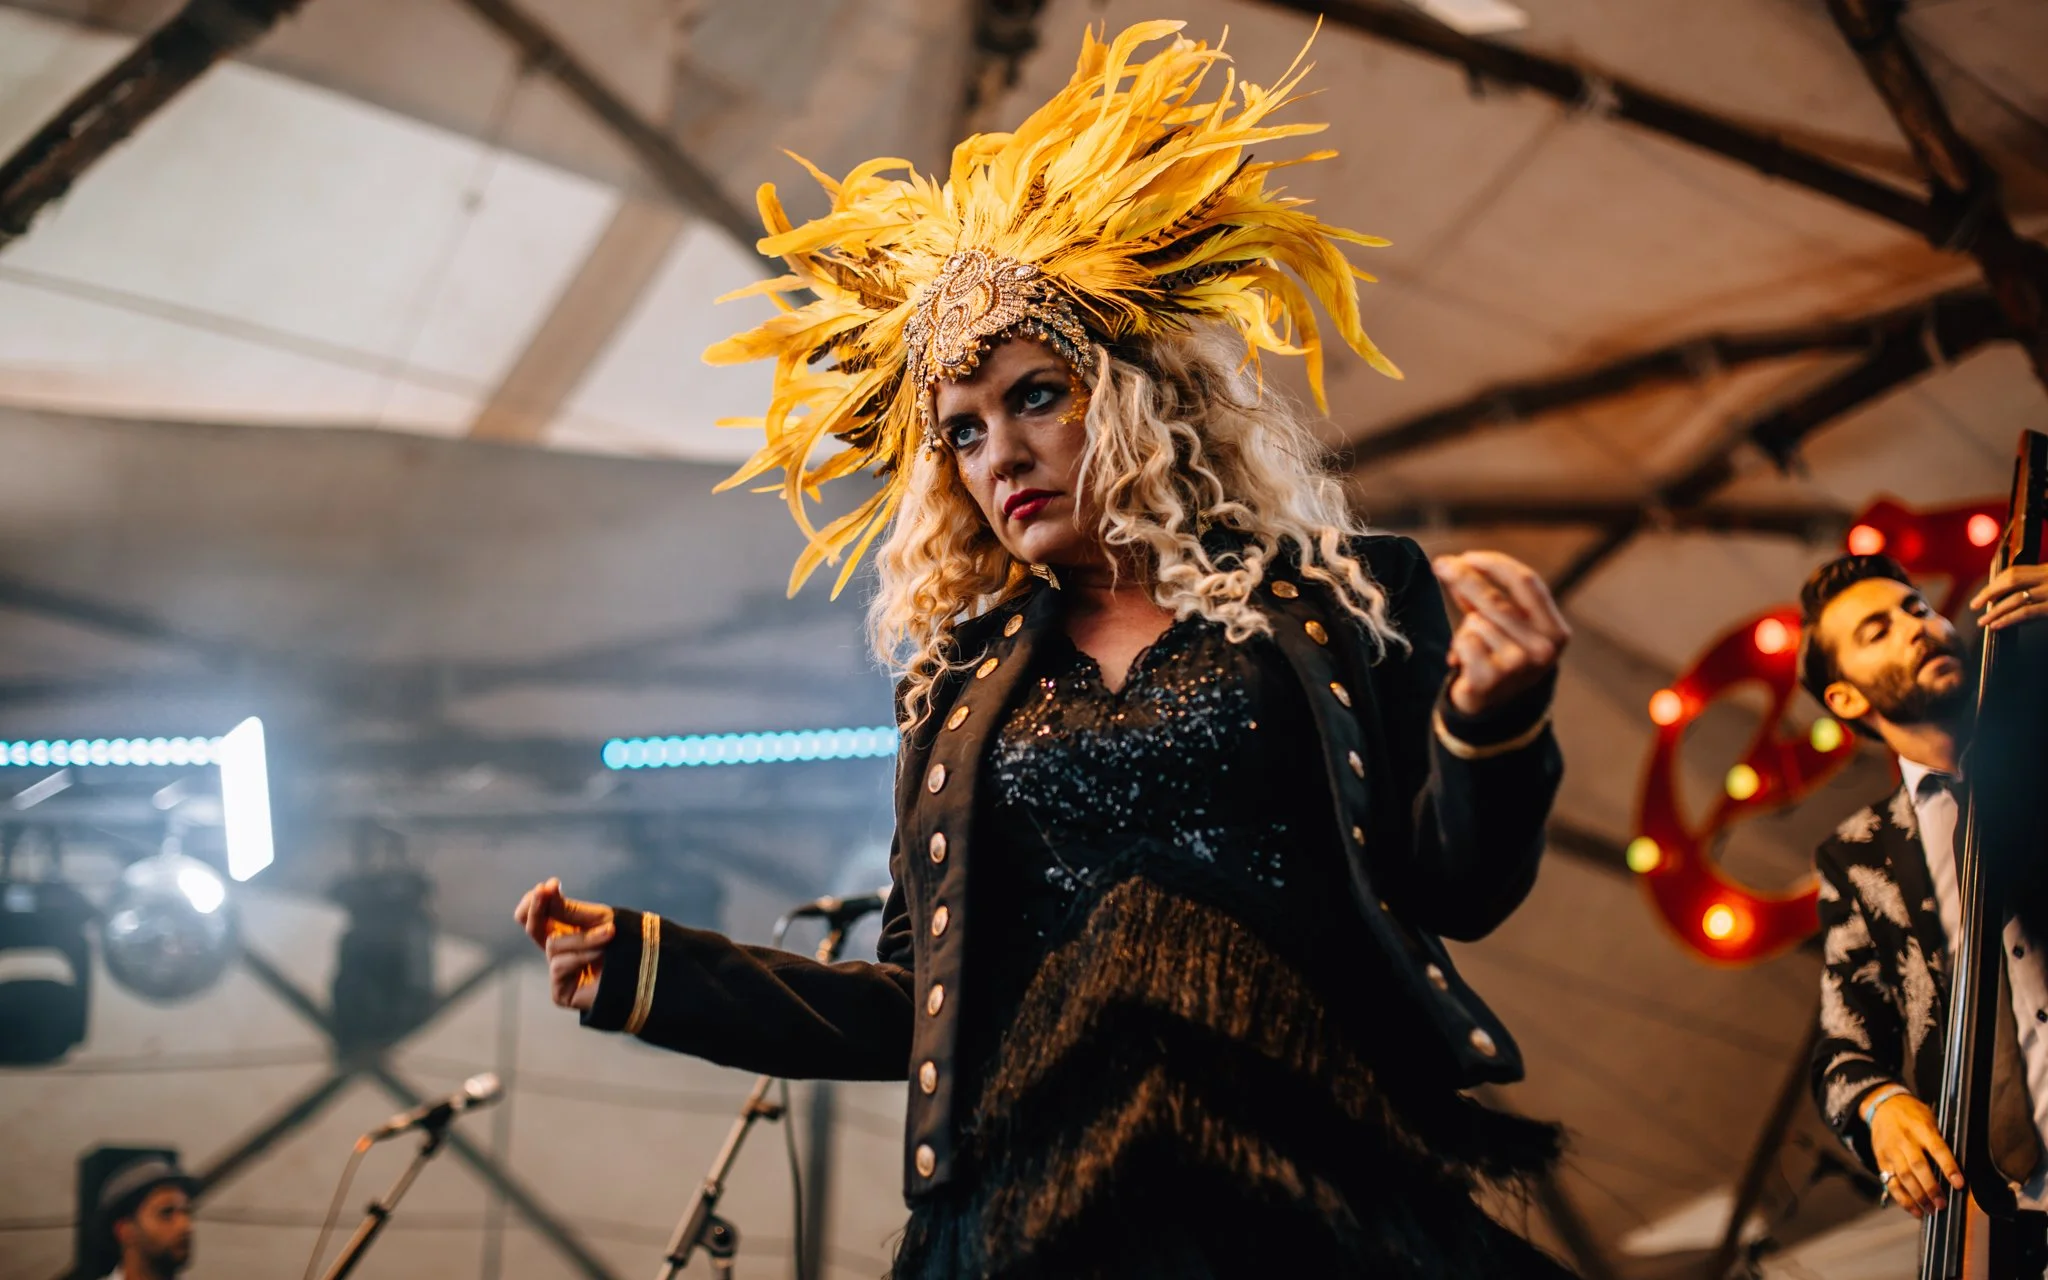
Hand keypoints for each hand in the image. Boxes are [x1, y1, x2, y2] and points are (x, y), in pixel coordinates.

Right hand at [514, 878, 614, 1011]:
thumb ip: (568, 909)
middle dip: (536, 909)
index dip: (535, 901)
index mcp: (565, 932)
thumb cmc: (626, 943)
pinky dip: (582, 956)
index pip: (537, 916)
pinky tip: (602, 954)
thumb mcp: (598, 919)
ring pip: (553, 945)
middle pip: (533, 928)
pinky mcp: (561, 992)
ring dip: (582, 937)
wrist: (647, 973)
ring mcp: (560, 973)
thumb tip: (542, 890)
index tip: (550, 886)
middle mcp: (560, 952)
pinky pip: (559, 965)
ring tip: (610, 934)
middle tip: (544, 890)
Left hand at [1432, 551, 1570, 715]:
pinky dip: (1458, 647)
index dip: (1495, 564)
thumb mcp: (1506, 626)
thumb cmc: (1500, 657)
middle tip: (1440, 564)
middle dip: (1463, 576)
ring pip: (1475, 621)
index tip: (1467, 556)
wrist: (1494, 709)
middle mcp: (1544, 648)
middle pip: (1495, 597)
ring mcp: (1519, 665)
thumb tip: (1455, 565)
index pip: (1526, 581)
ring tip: (1473, 647)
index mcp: (1555, 630)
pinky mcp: (1491, 679)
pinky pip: (1464, 642)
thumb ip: (1486, 597)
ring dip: (1465, 628)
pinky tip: (1465, 661)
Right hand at [1869, 1090, 1964, 1216]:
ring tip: (1931, 1210)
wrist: (1882, 1106)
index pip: (1937, 1149)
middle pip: (1917, 1166)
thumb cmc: (1912, 1114)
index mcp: (1921, 1128)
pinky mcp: (1882, 1160)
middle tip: (1942, 1204)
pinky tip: (1914, 1210)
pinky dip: (1902, 1199)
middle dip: (1931, 1188)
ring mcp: (1891, 1151)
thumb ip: (1940, 1140)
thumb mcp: (1930, 1118)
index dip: (1949, 1167)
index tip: (1959, 1184)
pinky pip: (1891, 1182)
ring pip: (1903, 1177)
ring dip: (1918, 1196)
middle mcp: (1904, 1140)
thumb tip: (1960, 1166)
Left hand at [1970, 563, 2047, 632]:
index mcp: (2046, 570)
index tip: (1982, 595)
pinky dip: (2008, 619)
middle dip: (1989, 593)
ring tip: (1983, 622)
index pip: (2014, 572)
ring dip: (1995, 611)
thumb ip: (2032, 588)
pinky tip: (1997, 625)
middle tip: (1974, 605)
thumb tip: (1999, 601)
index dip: (1995, 583)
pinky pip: (2027, 612)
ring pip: (2017, 598)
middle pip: (2012, 580)